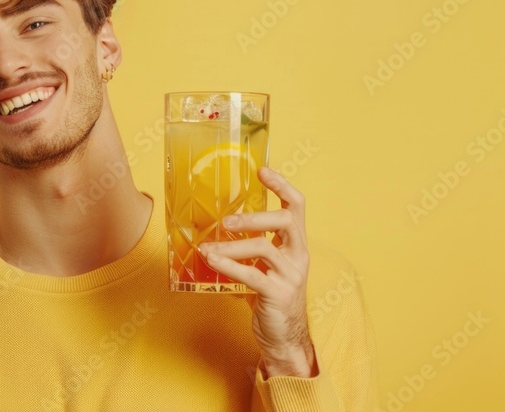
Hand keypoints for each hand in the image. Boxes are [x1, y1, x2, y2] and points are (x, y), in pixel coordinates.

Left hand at [197, 167, 316, 377]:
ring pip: (264, 248)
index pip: (296, 206)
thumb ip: (249, 245)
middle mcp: (298, 255)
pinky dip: (228, 266)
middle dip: (255, 217)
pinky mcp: (279, 294)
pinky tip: (210, 261)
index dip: (282, 185)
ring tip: (207, 247)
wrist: (283, 335)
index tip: (262, 170)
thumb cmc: (269, 295)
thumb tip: (214, 224)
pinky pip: (252, 275)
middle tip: (226, 222)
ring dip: (232, 246)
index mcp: (295, 243)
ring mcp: (291, 274)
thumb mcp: (263, 265)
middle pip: (286, 221)